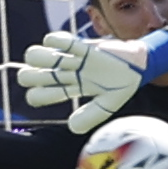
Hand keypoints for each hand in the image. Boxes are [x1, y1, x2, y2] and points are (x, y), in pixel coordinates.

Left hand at [17, 31, 147, 133]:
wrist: (138, 64)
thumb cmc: (123, 85)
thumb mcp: (109, 105)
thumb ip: (91, 116)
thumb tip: (71, 127)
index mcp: (70, 89)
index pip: (38, 95)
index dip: (37, 96)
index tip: (54, 94)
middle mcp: (65, 74)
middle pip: (29, 75)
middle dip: (31, 76)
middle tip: (50, 75)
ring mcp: (70, 59)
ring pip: (37, 56)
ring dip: (41, 57)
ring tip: (58, 59)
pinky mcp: (79, 44)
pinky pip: (58, 41)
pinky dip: (57, 41)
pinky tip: (70, 46)